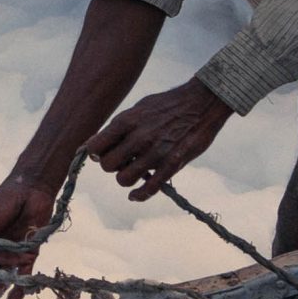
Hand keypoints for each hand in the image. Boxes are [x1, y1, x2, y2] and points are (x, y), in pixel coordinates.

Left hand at [84, 80, 230, 200]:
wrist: (202, 102)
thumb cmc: (168, 104)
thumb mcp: (139, 107)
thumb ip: (119, 126)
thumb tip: (97, 143)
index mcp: (127, 121)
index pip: (95, 146)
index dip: (96, 153)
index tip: (102, 154)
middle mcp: (139, 137)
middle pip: (107, 165)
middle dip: (111, 166)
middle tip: (121, 161)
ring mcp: (156, 152)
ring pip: (124, 179)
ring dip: (126, 179)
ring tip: (133, 172)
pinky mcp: (172, 164)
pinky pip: (149, 189)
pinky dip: (139, 195)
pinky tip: (135, 194)